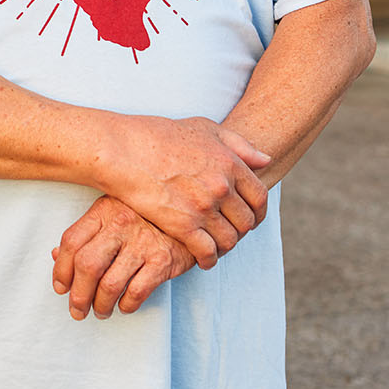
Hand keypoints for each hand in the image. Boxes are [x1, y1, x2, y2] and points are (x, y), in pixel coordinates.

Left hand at [52, 196, 193, 318]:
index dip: (61, 269)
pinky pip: (137, 292)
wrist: (187, 213)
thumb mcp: (111, 215)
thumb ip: (86, 235)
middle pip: (87, 266)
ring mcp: (142, 242)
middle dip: (78, 295)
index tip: (60, 287)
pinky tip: (124, 305)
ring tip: (100, 311)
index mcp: (103, 210)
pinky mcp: (163, 260)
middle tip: (77, 309)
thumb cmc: (144, 216)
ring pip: (110, 284)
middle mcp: (121, 224)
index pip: (71, 241)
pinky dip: (126, 305)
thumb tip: (56, 257)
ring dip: (100, 306)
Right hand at [100, 115, 270, 268]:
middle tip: (229, 233)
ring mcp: (203, 207)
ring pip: (229, 240)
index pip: (259, 197)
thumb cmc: (159, 135)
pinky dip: (208, 260)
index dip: (258, 212)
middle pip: (246, 221)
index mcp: (229, 162)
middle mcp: (221, 185)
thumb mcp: (203, 128)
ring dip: (225, 247)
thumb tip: (265, 160)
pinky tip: (202, 258)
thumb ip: (237, 143)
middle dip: (240, 230)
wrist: (123, 149)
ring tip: (215, 246)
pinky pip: (208, 253)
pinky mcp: (183, 226)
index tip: (249, 217)